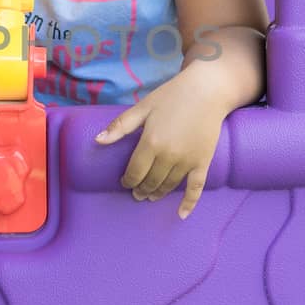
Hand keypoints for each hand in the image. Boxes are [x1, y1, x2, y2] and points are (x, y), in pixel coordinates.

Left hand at [94, 73, 224, 216]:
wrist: (207, 90)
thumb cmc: (172, 96)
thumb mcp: (143, 107)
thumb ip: (120, 126)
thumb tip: (97, 141)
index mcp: (151, 142)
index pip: (134, 172)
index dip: (127, 180)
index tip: (125, 182)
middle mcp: (169, 156)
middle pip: (150, 182)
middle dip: (141, 189)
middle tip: (136, 193)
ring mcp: (187, 161)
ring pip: (168, 186)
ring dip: (157, 194)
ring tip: (150, 196)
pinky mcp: (203, 162)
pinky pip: (196, 188)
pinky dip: (188, 203)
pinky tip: (181, 215)